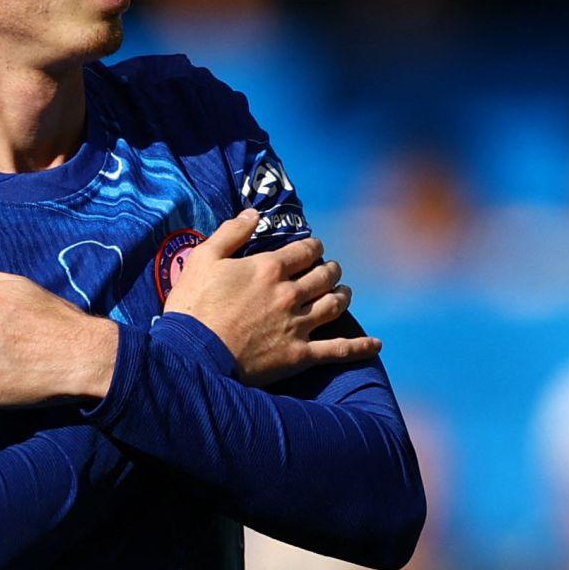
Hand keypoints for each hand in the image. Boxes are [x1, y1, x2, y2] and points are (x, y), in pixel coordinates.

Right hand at [163, 209, 381, 385]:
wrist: (192, 354)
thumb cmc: (193, 305)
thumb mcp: (203, 258)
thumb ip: (230, 232)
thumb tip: (253, 214)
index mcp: (269, 268)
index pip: (305, 251)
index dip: (313, 247)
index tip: (314, 248)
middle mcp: (290, 294)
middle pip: (324, 276)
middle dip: (330, 269)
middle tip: (330, 269)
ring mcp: (298, 325)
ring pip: (335, 306)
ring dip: (343, 296)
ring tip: (344, 293)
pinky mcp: (299, 355)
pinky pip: (339, 349)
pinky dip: (360, 347)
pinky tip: (376, 345)